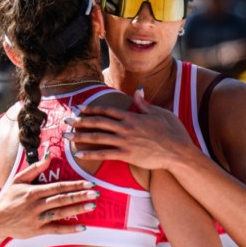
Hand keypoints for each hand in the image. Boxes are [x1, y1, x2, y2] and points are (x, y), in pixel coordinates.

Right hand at [0, 150, 99, 239]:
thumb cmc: (8, 198)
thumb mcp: (18, 180)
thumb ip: (35, 168)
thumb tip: (49, 154)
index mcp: (33, 191)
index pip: (58, 187)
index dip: (74, 185)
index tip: (89, 182)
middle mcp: (36, 205)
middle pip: (62, 199)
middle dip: (80, 196)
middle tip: (96, 193)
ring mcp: (37, 219)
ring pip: (61, 213)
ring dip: (77, 209)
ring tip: (92, 206)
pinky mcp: (37, 231)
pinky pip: (56, 230)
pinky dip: (69, 229)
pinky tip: (83, 227)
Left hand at [65, 89, 193, 169]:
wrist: (178, 151)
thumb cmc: (172, 132)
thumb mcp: (159, 113)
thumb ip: (144, 104)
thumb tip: (138, 91)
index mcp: (132, 116)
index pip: (107, 110)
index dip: (91, 109)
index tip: (80, 108)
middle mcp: (126, 127)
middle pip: (98, 122)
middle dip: (79, 121)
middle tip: (66, 121)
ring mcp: (125, 141)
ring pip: (97, 137)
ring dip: (79, 136)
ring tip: (66, 137)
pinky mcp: (127, 155)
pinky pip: (104, 154)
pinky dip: (90, 153)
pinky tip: (78, 154)